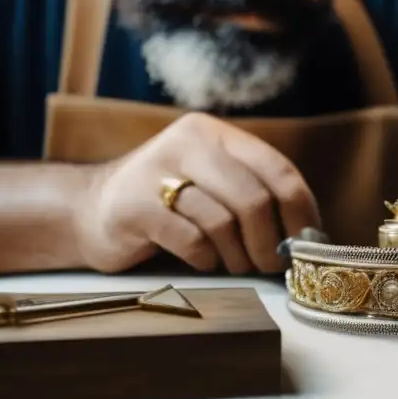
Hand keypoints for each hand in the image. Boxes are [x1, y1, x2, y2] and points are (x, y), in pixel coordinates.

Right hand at [76, 113, 320, 273]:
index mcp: (214, 133)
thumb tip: (307, 233)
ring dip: (237, 256)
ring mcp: (157, 172)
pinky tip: (201, 260)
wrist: (88, 210)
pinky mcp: (134, 207)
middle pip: (253, 198)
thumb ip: (252, 192)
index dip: (301, 209)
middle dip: (270, 241)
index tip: (309, 241)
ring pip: (223, 222)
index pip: (277, 167)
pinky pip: (191, 241)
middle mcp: (187, 143)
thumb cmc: (166, 203)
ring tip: (234, 264)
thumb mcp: (210, 180)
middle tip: (271, 265)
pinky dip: (205, 260)